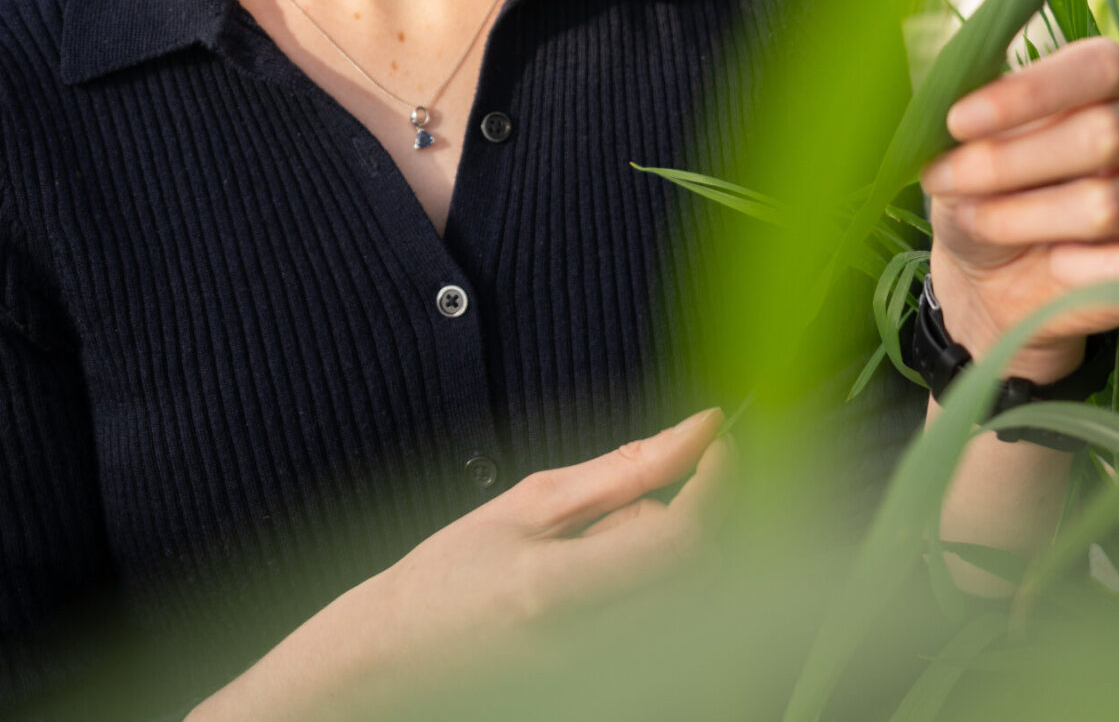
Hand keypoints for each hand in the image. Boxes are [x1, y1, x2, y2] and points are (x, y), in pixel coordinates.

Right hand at [193, 408, 729, 719]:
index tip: (722, 444)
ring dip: (682, 552)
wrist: (396, 660)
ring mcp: (603, 677)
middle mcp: (587, 647)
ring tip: (613, 541)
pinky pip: (674, 627)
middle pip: (704, 573)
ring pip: (696, 600)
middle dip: (704, 513)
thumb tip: (700, 430)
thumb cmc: (448, 578)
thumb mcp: (527, 504)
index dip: (718, 484)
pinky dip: (666, 586)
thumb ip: (624, 469)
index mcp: (555, 592)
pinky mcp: (614, 688)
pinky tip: (616, 576)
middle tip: (665, 482)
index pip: (680, 540)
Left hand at [921, 37, 1118, 384]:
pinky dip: (1074, 268)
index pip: (1100, 67)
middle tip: (948, 178)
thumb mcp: (967, 148)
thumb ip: (975, 118)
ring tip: (977, 220)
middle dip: (1012, 160)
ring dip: (1025, 217)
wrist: (999, 281)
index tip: (958, 120)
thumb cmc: (987, 191)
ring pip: (1110, 205)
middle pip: (1107, 133)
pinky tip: (1051, 263)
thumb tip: (957, 106)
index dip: (1030, 92)